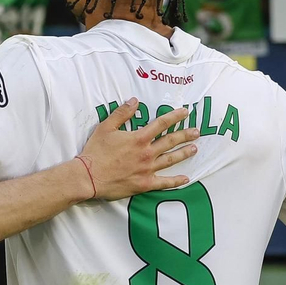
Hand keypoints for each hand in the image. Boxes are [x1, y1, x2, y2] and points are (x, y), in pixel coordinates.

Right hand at [77, 99, 199, 199]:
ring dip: (184, 153)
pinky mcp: (145, 183)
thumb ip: (121, 113)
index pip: (161, 124)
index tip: (185, 112)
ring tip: (194, 149)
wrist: (88, 176)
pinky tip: (186, 178)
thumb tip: (135, 101)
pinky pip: (164, 182)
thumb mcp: (105, 128)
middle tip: (197, 132)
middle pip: (170, 141)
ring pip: (170, 160)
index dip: (175, 117)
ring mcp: (147, 169)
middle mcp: (147, 153)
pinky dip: (176, 181)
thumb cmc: (95, 152)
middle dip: (185, 135)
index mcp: (139, 138)